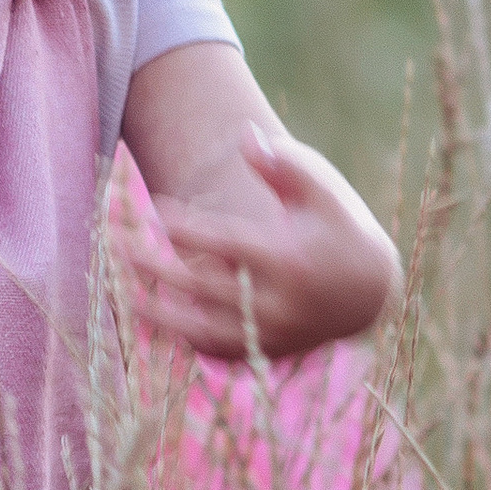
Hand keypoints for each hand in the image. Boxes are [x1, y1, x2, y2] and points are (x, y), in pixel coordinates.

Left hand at [119, 123, 399, 365]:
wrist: (372, 292)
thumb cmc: (339, 226)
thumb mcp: (322, 188)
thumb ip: (283, 163)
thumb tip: (244, 137)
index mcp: (287, 258)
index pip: (223, 243)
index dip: (185, 228)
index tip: (155, 210)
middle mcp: (278, 302)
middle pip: (203, 288)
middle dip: (157, 267)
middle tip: (118, 246)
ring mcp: (272, 334)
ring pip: (205, 331)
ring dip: (160, 314)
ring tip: (123, 294)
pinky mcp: (269, 352)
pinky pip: (219, 351)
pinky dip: (185, 339)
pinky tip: (154, 320)